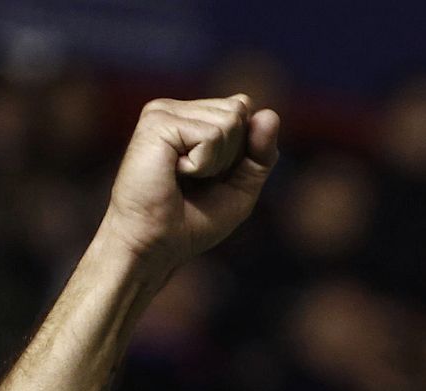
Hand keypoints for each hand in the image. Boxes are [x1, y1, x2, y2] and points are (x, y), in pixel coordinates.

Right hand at [99, 94, 280, 272]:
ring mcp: (164, 111)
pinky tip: (175, 173)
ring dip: (215, 162)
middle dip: (230, 157)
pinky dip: (203, 164)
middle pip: (239, 113)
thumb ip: (262, 154)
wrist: (155, 246)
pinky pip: (211, 135)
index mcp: (192, 118)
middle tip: (195, 181)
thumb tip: (270, 113)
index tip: (212, 178)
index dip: (243, 152)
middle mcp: (177, 109)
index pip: (245, 110)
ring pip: (229, 121)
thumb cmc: (192, 222)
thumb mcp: (242, 188)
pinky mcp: (158, 122)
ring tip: (182, 177)